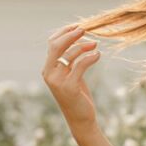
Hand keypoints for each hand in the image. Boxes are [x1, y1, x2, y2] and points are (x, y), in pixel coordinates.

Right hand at [42, 23, 100, 137]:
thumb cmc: (78, 96)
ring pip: (68, 54)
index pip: (52, 43)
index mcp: (48, 69)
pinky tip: (98, 55)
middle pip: (56, 46)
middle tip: (85, 29)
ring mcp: (57, 81)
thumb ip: (70, 61)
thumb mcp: (71, 76)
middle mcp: (49, 73)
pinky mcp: (69, 87)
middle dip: (71, 35)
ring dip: (83, 46)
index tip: (78, 26)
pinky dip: (90, 57)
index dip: (64, 32)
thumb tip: (79, 40)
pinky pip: (79, 65)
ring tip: (95, 44)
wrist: (81, 119)